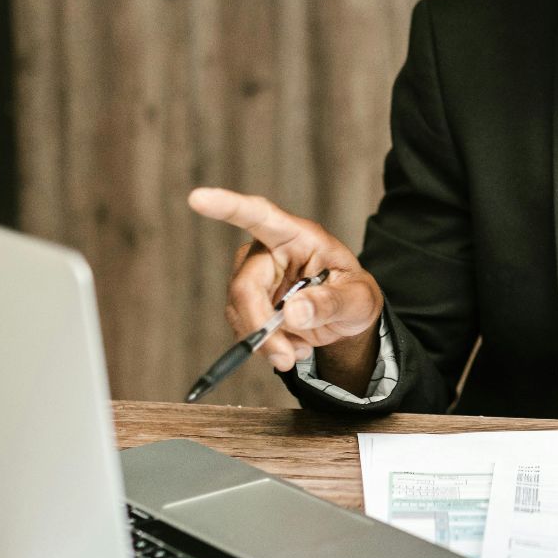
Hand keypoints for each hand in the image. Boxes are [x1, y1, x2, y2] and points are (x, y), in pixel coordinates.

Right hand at [187, 188, 383, 387]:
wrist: (347, 318)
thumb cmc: (354, 296)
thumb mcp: (358, 300)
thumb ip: (331, 303)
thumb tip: (292, 313)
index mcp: (298, 235)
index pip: (259, 215)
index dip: (228, 206)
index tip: (198, 198)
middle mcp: (268, 251)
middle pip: (245, 285)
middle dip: (261, 327)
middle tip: (286, 359)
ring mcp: (255, 276)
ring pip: (238, 311)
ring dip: (265, 342)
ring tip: (298, 351)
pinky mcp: (248, 301)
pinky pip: (242, 327)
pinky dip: (264, 346)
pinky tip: (290, 347)